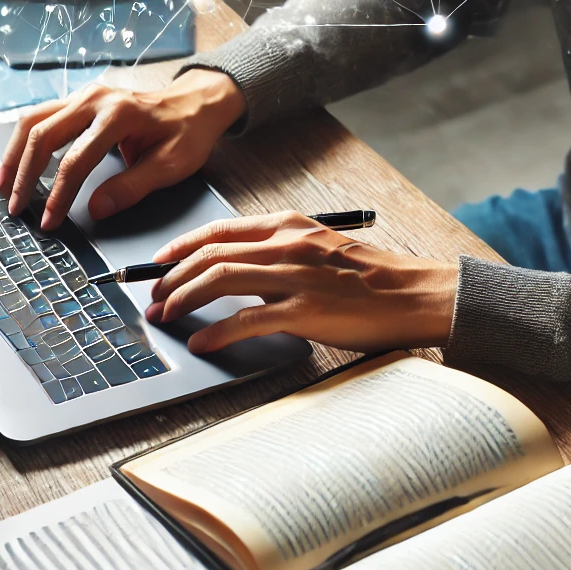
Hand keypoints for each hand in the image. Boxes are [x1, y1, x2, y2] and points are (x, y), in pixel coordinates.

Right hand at [0, 69, 244, 230]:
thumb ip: (131, 188)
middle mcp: (95, 99)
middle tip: (15, 208)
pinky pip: (41, 117)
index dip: (58, 195)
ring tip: (3, 186)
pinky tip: (16, 163)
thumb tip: (95, 209)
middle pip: (43, 135)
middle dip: (24, 175)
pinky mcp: (78, 100)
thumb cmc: (186, 133)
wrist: (194, 103)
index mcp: (119, 115)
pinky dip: (23, 141)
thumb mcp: (170, 166)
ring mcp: (83, 96)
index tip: (48, 221)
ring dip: (14, 154)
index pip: (76, 160)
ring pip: (34, 121)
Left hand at [145, 212, 459, 354]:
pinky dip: (216, 332)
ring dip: (183, 299)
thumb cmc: (371, 277)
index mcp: (289, 225)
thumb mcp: (320, 248)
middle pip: (210, 254)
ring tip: (167, 317)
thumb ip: (280, 252)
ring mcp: (295, 277)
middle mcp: (287, 245)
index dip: (181, 246)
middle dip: (171, 277)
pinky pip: (247, 320)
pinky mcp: (305, 311)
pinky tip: (203, 343)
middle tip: (153, 298)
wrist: (416, 294)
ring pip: (219, 280)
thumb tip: (237, 270)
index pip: (220, 230)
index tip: (159, 262)